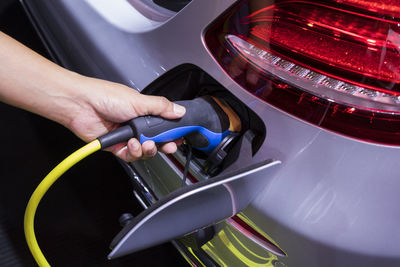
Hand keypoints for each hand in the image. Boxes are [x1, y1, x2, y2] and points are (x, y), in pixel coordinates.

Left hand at [66, 75, 185, 161]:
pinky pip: (130, 156)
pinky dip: (133, 152)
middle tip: (169, 145)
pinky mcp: (116, 146)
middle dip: (164, 144)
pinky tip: (132, 145)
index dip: (173, 132)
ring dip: (148, 149)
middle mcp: (136, 124)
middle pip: (157, 140)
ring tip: (145, 144)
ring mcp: (126, 136)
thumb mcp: (139, 100)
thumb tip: (179, 111)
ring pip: (145, 150)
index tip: (180, 136)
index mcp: (144, 111)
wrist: (81, 105)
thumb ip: (161, 107)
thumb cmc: (104, 96)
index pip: (164, 124)